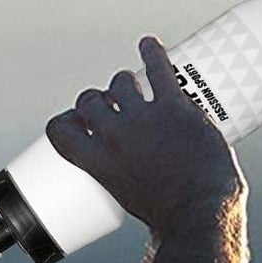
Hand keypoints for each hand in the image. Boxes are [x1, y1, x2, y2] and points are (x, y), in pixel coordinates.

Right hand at [44, 35, 248, 236]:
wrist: (200, 213)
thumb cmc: (169, 216)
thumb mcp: (128, 199)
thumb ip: (122, 176)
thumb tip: (133, 173)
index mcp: (96, 162)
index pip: (61, 130)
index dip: (67, 120)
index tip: (79, 120)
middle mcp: (114, 136)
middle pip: (90, 100)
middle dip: (98, 99)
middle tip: (112, 104)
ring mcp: (143, 118)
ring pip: (121, 81)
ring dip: (125, 82)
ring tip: (135, 86)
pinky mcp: (174, 107)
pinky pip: (158, 68)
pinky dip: (152, 52)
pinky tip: (149, 46)